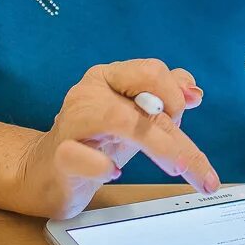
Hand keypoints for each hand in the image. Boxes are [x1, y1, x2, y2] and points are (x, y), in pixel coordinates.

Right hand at [15, 58, 215, 218]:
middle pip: (144, 94)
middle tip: (189, 163)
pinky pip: (82, 156)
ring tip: (175, 168)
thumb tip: (194, 93)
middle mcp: (90, 91)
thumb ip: (167, 97)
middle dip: (174, 126)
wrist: (50, 173)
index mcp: (111, 76)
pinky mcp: (59, 155)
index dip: (176, 95)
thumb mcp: (139, 117)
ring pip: (121, 120)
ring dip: (157, 145)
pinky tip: (112, 173)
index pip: (153, 71)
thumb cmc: (100, 141)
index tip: (185, 117)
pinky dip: (102, 167)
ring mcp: (72, 121)